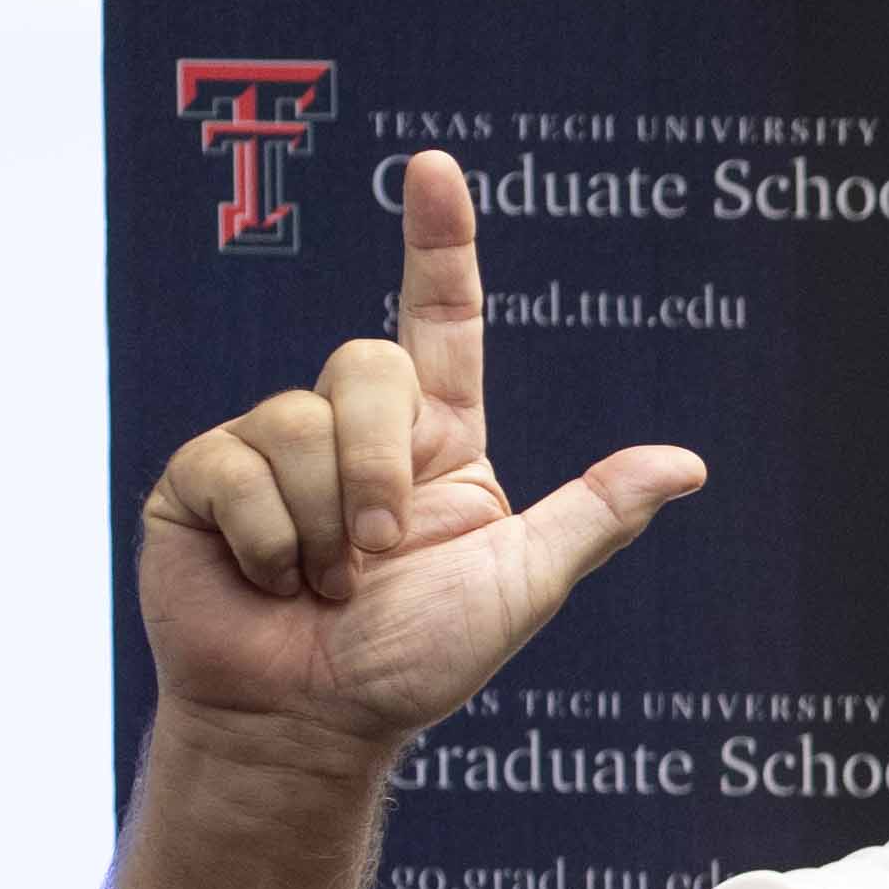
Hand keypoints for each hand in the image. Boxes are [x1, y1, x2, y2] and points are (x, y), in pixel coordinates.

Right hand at [134, 153, 707, 772]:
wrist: (309, 721)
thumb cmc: (415, 661)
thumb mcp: (521, 585)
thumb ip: (592, 516)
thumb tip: (686, 463)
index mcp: (437, 445)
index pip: (440, 320)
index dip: (438, 243)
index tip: (435, 167)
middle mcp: (354, 433)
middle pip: (366, 368)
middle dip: (377, 468)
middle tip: (376, 555)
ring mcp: (271, 448)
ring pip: (298, 422)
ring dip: (321, 524)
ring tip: (322, 585)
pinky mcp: (202, 477)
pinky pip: (235, 466)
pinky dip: (265, 538)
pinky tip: (266, 581)